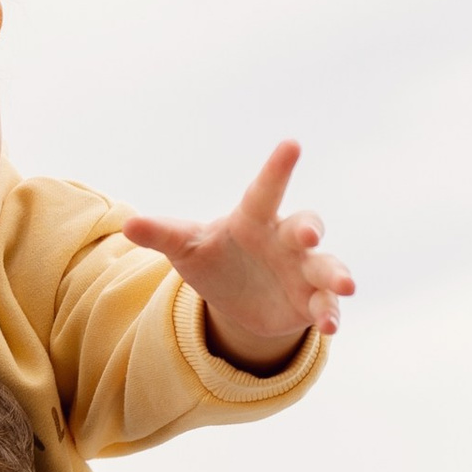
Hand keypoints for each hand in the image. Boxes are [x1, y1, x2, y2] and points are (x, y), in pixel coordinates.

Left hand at [123, 142, 354, 373]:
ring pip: (326, 267)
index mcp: (254, 219)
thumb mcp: (185, 247)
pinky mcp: (310, 302)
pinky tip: (329, 326)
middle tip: (309, 233)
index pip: (265, 190)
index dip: (277, 168)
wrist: (236, 298)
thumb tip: (128, 225)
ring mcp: (303, 271)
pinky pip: (326, 305)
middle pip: (304, 226)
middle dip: (310, 228)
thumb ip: (161, 234)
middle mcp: (285, 240)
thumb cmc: (213, 258)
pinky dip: (330, 314)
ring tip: (343, 285)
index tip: (291, 144)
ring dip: (336, 275)